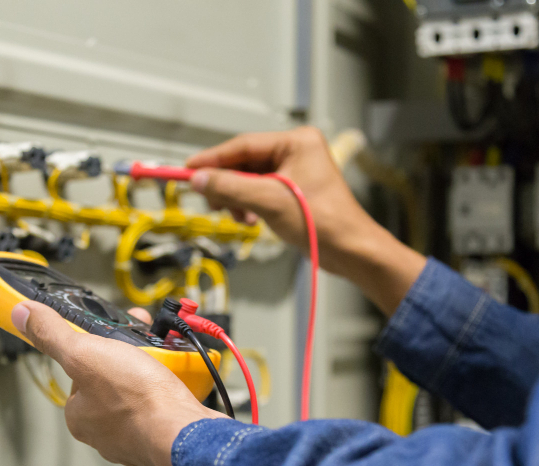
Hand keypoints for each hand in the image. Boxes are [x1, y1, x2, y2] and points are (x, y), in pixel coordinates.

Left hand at [11, 302, 220, 465]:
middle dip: (129, 358)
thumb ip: (53, 335)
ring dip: (152, 372)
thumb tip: (23, 315)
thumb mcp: (85, 354)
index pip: (80, 372)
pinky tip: (178, 383)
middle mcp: (105, 431)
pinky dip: (170, 392)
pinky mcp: (163, 436)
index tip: (113, 336)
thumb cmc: (137, 401)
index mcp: (80, 415)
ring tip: (164, 362)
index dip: (97, 348)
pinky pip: (163, 407)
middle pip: (112, 381)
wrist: (186, 433)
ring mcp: (136, 436)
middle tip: (145, 346)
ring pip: (140, 394)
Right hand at [187, 127, 425, 315]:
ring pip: (250, 180)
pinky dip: (249, 205)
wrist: (349, 250)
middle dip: (228, 184)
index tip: (189, 169)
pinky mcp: (293, 192)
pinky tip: (251, 219)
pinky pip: (260, 193)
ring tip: (238, 216)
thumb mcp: (269, 200)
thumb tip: (199, 180)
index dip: (213, 159)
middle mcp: (296, 152)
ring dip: (238, 198)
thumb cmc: (322, 221)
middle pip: (245, 163)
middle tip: (212, 200)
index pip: (244, 145)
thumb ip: (231, 187)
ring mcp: (295, 172)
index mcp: (297, 141)